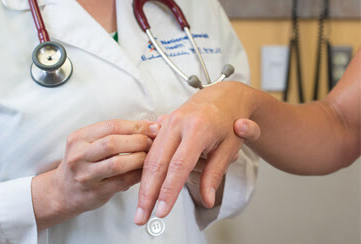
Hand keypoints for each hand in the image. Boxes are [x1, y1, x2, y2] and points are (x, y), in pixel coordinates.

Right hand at [32, 120, 158, 229]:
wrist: (63, 191)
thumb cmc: (83, 163)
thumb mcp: (89, 143)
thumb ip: (115, 134)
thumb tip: (150, 126)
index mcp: (78, 138)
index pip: (111, 126)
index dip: (136, 126)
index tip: (152, 127)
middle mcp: (78, 155)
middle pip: (113, 143)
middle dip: (138, 140)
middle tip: (152, 142)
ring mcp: (85, 175)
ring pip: (117, 164)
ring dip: (139, 158)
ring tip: (150, 156)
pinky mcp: (95, 192)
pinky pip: (122, 182)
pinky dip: (138, 175)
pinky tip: (145, 171)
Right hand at [134, 81, 257, 224]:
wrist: (224, 96)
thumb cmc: (229, 119)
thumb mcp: (229, 147)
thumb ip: (215, 174)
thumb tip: (207, 198)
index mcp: (198, 128)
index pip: (179, 165)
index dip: (169, 190)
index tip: (162, 210)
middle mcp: (178, 123)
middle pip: (157, 163)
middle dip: (148, 193)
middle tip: (142, 216)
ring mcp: (168, 122)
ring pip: (149, 157)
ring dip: (144, 184)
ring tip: (141, 207)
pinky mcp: (162, 125)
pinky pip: (150, 150)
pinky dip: (145, 171)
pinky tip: (144, 188)